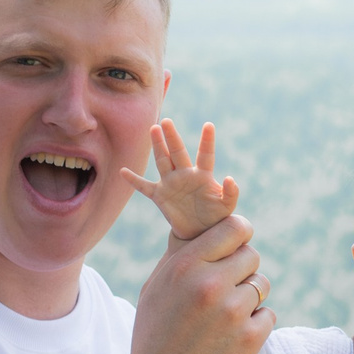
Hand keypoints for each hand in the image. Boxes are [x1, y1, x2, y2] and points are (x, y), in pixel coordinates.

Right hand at [120, 119, 240, 241]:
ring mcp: (171, 183)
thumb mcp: (226, 206)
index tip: (209, 125)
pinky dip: (134, 180)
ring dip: (158, 146)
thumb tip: (229, 178)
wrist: (199, 231)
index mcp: (202, 176)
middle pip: (177, 152)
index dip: (207, 141)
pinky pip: (144, 187)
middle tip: (166, 121)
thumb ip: (231, 193)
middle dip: (172, 137)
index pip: (205, 155)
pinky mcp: (160, 196)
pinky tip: (123, 171)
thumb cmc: (215, 216)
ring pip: (162, 161)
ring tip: (154, 129)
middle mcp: (185, 175)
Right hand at [124, 209, 271, 353]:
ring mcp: (233, 312)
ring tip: (225, 318)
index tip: (237, 245)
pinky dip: (255, 325)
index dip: (239, 235)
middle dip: (243, 270)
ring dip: (250, 298)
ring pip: (262, 286)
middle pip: (252, 256)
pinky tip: (231, 339)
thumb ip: (180, 254)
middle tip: (225, 291)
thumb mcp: (155, 288)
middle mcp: (211, 284)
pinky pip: (268, 315)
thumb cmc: (154, 337)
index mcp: (186, 266)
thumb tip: (199, 222)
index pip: (234, 228)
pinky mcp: (251, 338)